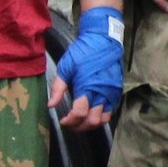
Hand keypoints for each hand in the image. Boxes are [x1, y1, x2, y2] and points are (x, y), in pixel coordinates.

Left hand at [51, 6, 124, 123]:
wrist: (104, 41)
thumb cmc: (83, 52)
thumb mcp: (66, 67)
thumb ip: (58, 88)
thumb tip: (50, 105)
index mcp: (87, 87)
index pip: (79, 113)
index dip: (69, 121)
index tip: (62, 120)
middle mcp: (101, 93)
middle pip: (93, 121)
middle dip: (80, 126)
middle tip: (70, 123)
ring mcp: (111, 93)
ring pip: (104, 119)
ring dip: (91, 124)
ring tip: (81, 121)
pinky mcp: (117, 92)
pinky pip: (110, 111)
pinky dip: (100, 116)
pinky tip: (91, 112)